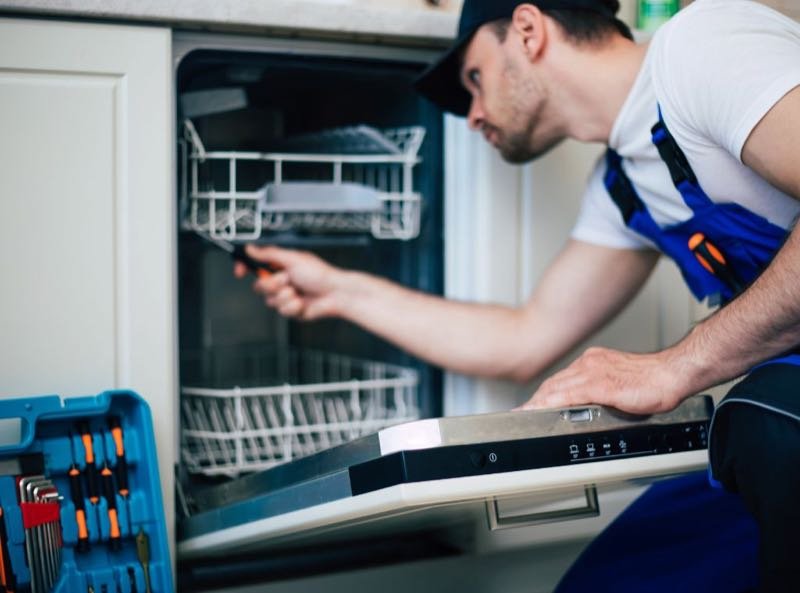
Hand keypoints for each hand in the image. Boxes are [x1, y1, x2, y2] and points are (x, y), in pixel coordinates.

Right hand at [234, 245, 343, 319]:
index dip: (244, 267)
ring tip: (298, 291)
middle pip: (259, 286)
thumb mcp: (293, 259)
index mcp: (280, 265)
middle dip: (273, 284)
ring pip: (270, 301)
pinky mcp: (291, 310)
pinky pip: (282, 311)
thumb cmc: (320, 274)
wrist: (335, 294)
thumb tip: (250, 248)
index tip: (239, 271)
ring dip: (285, 296)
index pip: (254, 265)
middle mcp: (281, 280)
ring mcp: (285, 296)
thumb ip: (269, 254)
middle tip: (287, 279)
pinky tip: (303, 301)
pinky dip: (293, 306)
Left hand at [518, 347, 692, 414]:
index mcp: (592, 361)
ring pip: (558, 388)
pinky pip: (571, 395)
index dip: (543, 393)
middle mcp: (589, 363)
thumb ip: (599, 390)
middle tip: (522, 413)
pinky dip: (554, 404)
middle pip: (554, 383)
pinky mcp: (602, 384)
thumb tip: (588, 405)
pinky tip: (544, 411)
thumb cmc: (652, 381)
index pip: (560, 379)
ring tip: (526, 415)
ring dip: (539, 403)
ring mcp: (594, 372)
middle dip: (536, 400)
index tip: (531, 404)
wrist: (672, 375)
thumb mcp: (617, 383)